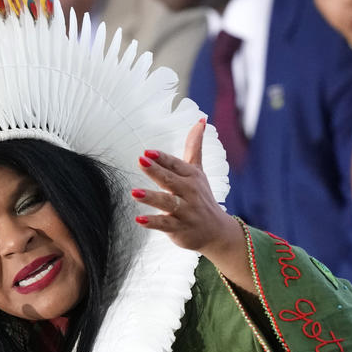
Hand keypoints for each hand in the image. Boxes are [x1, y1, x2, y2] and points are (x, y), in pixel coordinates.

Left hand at [133, 120, 253, 291]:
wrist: (217, 232)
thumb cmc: (202, 197)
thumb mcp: (198, 171)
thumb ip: (195, 147)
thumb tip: (201, 119)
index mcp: (192, 177)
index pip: (176, 165)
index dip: (162, 158)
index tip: (148, 151)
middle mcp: (190, 192)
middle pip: (171, 180)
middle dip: (156, 171)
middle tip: (140, 161)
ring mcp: (185, 211)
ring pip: (167, 202)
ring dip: (151, 197)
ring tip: (134, 192)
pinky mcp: (180, 228)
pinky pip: (165, 224)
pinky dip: (153, 222)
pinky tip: (139, 219)